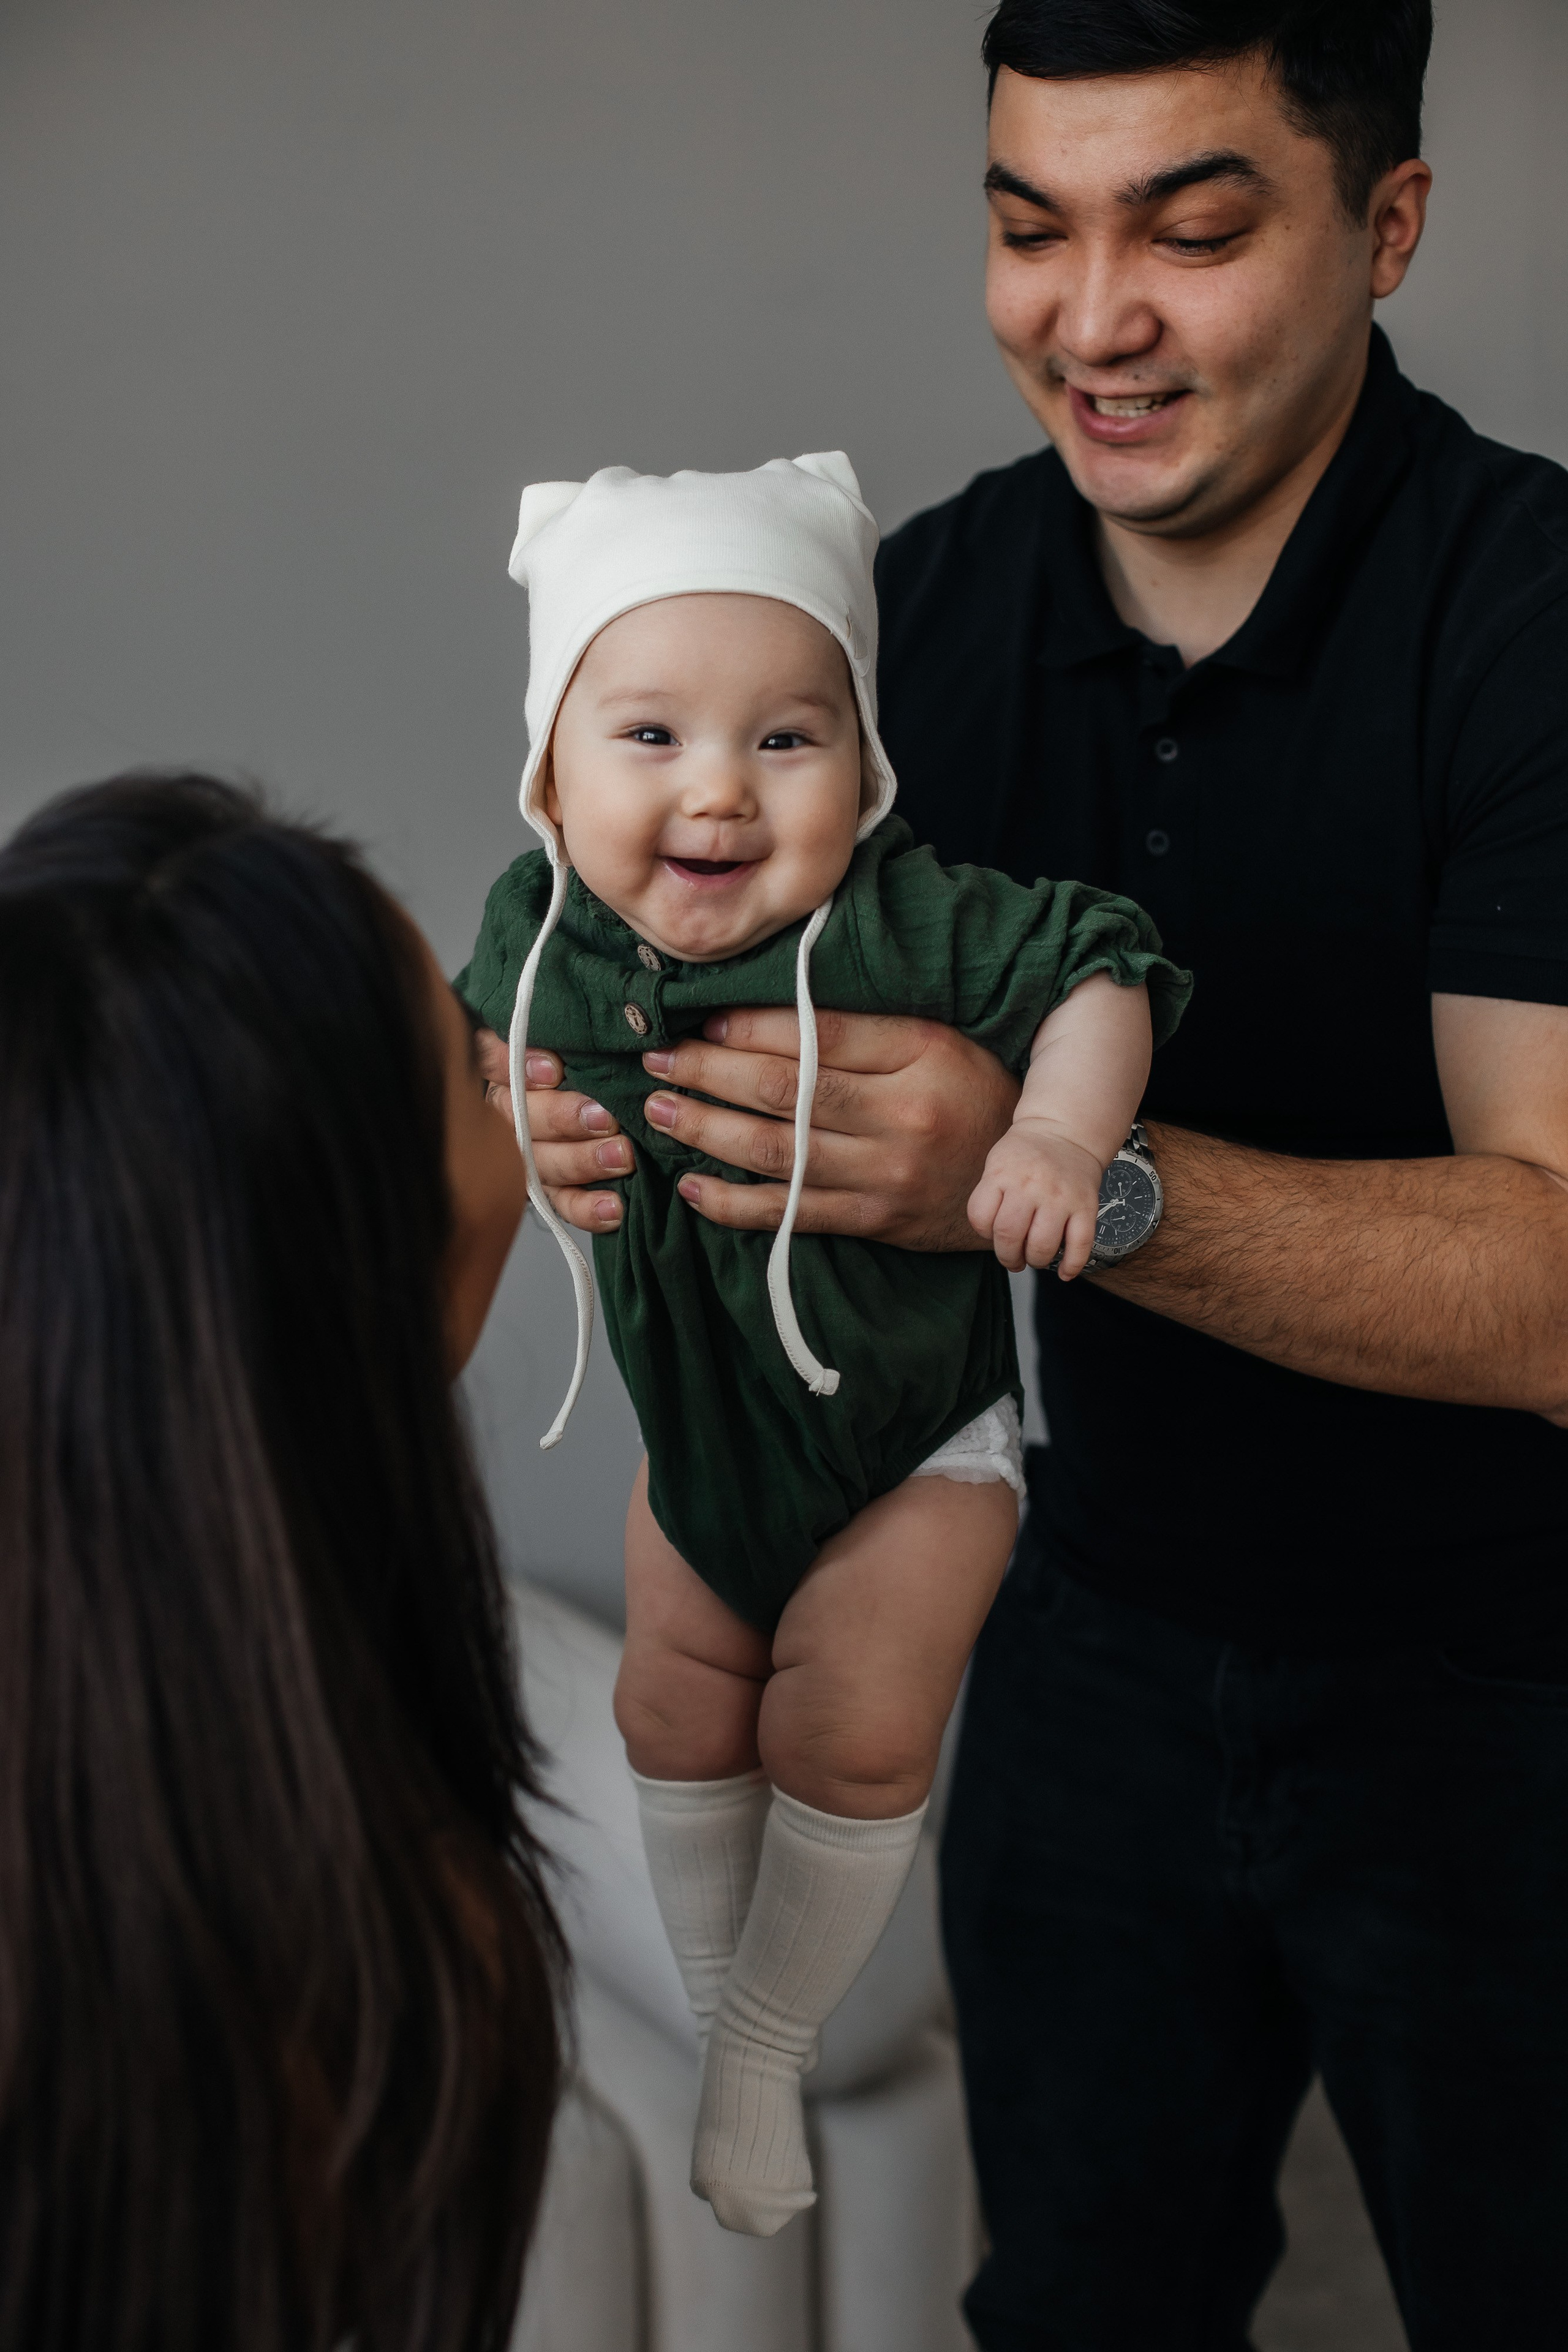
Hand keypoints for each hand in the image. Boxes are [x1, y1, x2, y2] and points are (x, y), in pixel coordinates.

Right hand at [474, 1027, 633, 1232]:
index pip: (489, 1057)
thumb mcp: (575, 1029)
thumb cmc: (591, 1052)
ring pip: (538, 1162)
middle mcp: (504, 1110)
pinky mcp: (547, 1189)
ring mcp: (523, 1153)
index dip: (514, 1065)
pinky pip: (560, 1203)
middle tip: (604, 1117)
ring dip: (581, 1161)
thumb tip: (591, 1007)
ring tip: (622, 1156)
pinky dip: (587, 1208)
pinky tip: (614, 1207)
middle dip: (561, 1118)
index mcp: (501, 1063)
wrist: (614, 1096)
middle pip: (516, 1117)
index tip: (554, 1068)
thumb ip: (564, 1023)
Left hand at [638, 1007, 1018, 1249]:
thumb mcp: (939, 1039)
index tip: (703, 1017)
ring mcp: (885, 1173)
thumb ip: (869, 1025)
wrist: (1024, 1181)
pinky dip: (735, 1204)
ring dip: (706, 1130)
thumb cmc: (974, 1094)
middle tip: (657, 1058)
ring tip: (657, 1110)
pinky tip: (692, 1187)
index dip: (751, 1026)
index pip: (820, 1033)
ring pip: (777, 1151)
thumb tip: (778, 1001)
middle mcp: (902, 1114)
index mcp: (921, 1053)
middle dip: (708, 1073)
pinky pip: (791, 1212)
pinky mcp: (873, 1219)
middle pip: (786, 1090)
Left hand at [967, 1120, 1103, 1276]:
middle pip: (1009, 1236)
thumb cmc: (1025, 1155)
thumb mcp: (997, 1163)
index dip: (983, 1233)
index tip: (992, 1232)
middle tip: (1013, 1258)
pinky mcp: (1086, 1206)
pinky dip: (1071, 1266)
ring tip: (1035, 1258)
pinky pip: (1080, 1245)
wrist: (1065, 1131)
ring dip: (1035, 1261)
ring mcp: (1060, 1197)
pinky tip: (1064, 1273)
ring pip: (1043, 1246)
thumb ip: (991, 1196)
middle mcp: (1031, 1186)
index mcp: (1003, 1174)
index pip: (980, 1217)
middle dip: (1008, 1257)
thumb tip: (994, 1239)